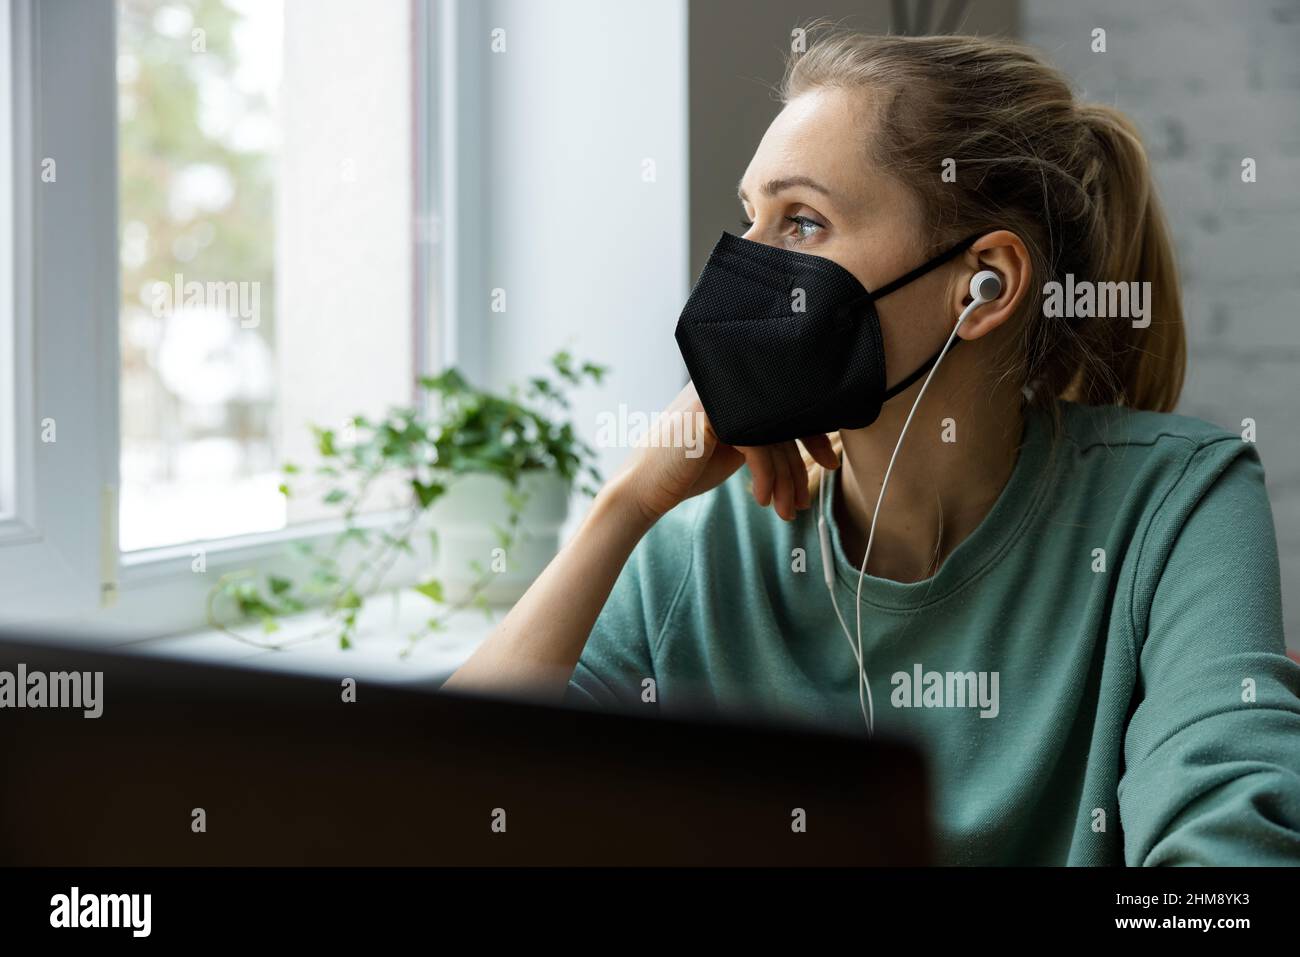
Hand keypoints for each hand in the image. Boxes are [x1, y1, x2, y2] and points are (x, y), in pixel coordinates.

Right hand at [613, 381, 838, 523]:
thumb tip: (808, 441)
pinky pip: (757, 445)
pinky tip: (761, 499)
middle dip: (803, 461)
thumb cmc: (685, 473)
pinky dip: (765, 477)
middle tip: (809, 495)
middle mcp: (725, 387)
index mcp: (731, 391)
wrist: (642, 489)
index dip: (811, 434)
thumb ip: (761, 437)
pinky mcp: (711, 417)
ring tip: (786, 510)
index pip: (784, 405)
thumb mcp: (732, 450)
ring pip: (773, 435)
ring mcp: (716, 398)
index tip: (828, 462)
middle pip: (784, 418)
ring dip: (785, 479)